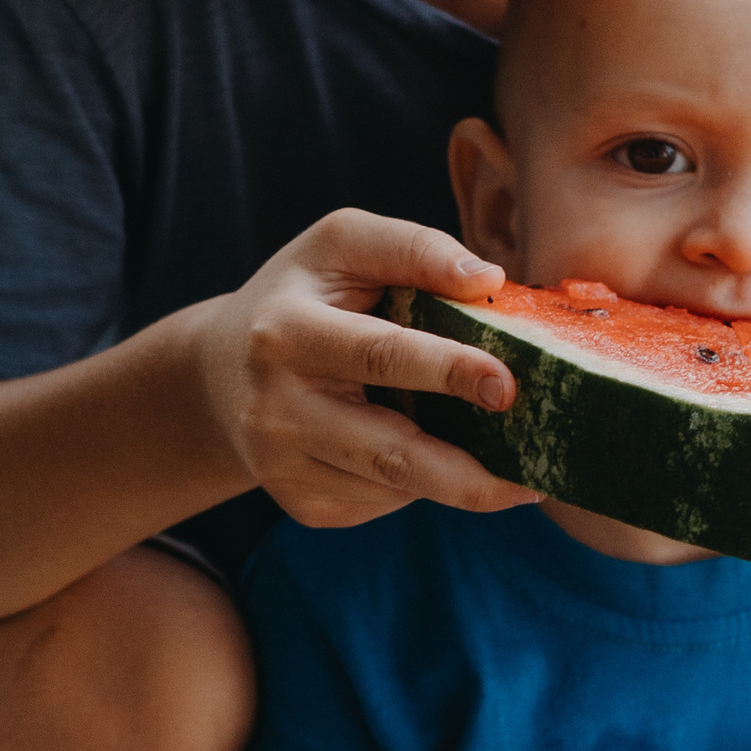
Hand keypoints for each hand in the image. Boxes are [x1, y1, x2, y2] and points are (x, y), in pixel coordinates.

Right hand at [197, 211, 542, 529]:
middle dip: (467, 473)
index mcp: (288, 333)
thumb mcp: (341, 246)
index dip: (447, 370)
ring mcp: (284, 465)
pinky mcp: (300, 504)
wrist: (219, 373)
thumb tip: (488, 281)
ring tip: (508, 468)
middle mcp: (278, 407)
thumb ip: (413, 248)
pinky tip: (424, 457)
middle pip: (390, 454)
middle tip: (532, 479)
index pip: (379, 354)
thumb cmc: (303, 296)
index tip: (506, 385)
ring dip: (457, 480)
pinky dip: (417, 485)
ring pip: (394, 487)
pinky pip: (381, 504)